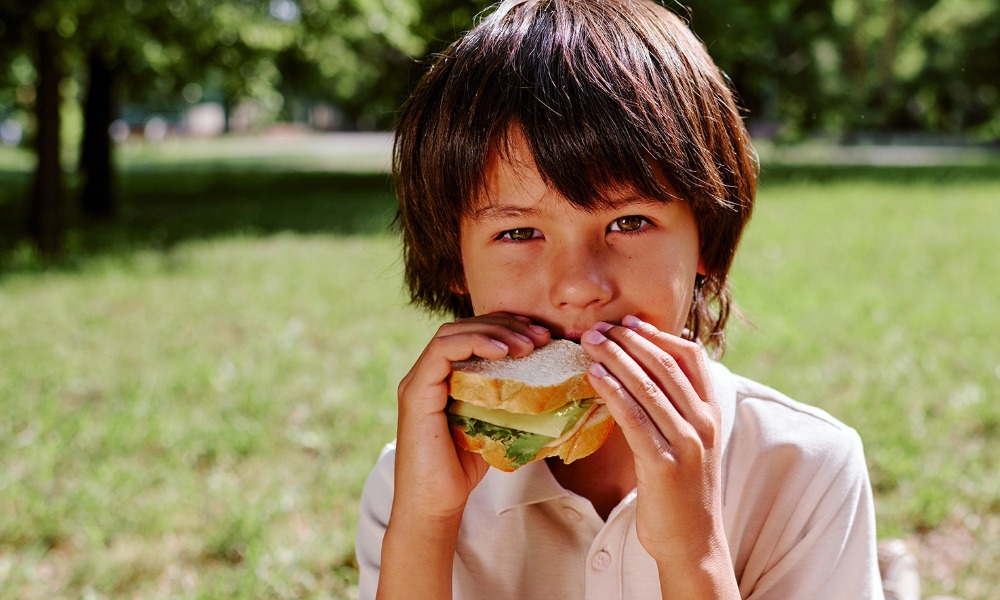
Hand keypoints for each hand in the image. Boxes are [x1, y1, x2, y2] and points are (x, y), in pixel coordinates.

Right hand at [392, 312, 549, 520]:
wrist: (436, 505)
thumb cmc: (465, 469)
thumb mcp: (496, 424)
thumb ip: (509, 401)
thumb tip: (557, 387)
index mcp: (444, 376)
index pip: (474, 334)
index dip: (508, 327)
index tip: (542, 336)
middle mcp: (428, 373)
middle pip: (465, 327)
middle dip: (506, 324)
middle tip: (542, 336)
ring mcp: (418, 381)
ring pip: (453, 333)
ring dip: (495, 332)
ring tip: (529, 344)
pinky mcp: (415, 393)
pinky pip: (442, 351)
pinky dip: (475, 343)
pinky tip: (504, 351)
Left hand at [581, 316, 735, 596]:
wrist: (693, 543)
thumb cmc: (682, 491)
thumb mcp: (689, 443)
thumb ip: (675, 409)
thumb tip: (640, 374)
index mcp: (711, 412)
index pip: (691, 357)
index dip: (658, 334)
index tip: (628, 322)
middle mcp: (703, 423)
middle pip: (665, 365)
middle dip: (628, 340)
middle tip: (598, 327)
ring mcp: (686, 443)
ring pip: (648, 386)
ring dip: (615, 358)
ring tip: (590, 342)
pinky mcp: (663, 464)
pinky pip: (634, 418)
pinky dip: (613, 392)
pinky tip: (594, 377)